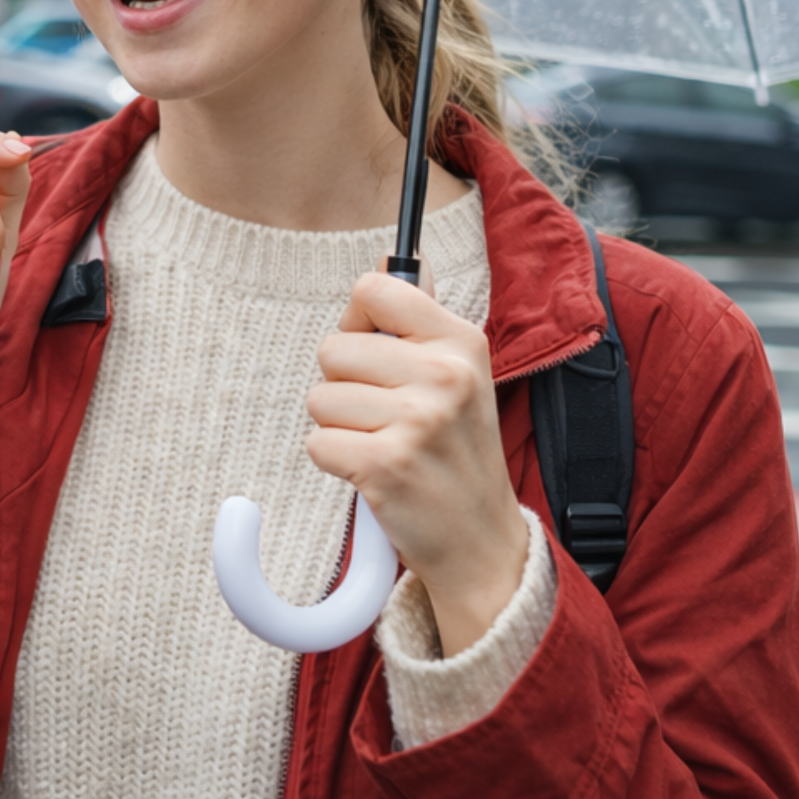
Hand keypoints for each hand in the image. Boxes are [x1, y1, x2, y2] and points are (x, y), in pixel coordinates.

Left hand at [303, 270, 528, 655]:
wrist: (481, 541)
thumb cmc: (456, 451)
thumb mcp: (458, 374)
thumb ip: (418, 318)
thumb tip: (388, 257)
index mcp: (461, 341)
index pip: (374, 289)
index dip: (358, 324)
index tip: (378, 356)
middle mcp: (444, 374)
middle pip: (332, 349)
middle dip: (344, 386)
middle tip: (386, 418)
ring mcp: (417, 420)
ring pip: (320, 397)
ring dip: (340, 427)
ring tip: (385, 446)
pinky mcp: (386, 464)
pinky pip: (316, 442)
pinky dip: (334, 462)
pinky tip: (375, 473)